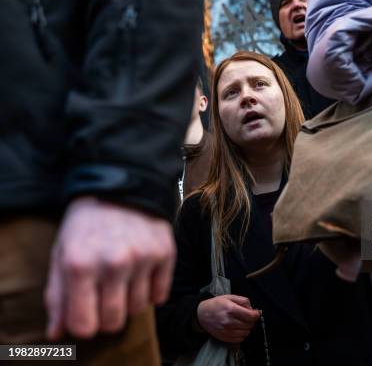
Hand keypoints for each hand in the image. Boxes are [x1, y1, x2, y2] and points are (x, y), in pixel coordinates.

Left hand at [45, 196, 175, 339]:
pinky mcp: (165, 253)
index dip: (84, 325)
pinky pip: (160, 296)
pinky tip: (142, 274)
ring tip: (123, 280)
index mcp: (80, 265)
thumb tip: (57, 333)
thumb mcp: (62, 255)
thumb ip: (57, 296)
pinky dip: (150, 292)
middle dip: (107, 317)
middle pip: (113, 322)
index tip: (85, 314)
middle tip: (105, 298)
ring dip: (129, 301)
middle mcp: (114, 263)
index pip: (84, 324)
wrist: (120, 187)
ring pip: (137, 309)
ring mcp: (143, 258)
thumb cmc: (86, 226)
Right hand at [197, 295, 260, 342]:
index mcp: (230, 309)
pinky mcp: (224, 337)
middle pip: (249, 325)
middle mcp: (228, 321)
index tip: (257, 313)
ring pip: (246, 333)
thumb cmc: (216, 304)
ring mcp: (226, 331)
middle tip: (248, 316)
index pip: (250, 316)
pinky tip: (238, 328)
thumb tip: (253, 309)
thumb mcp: (229, 297)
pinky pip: (240, 339)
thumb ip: (243, 301)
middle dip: (251, 320)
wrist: (201, 314)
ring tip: (242, 322)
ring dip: (247, 327)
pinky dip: (242, 334)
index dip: (256, 314)